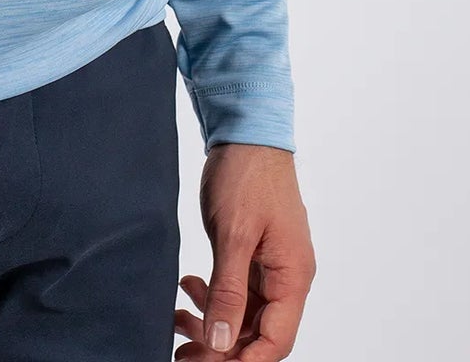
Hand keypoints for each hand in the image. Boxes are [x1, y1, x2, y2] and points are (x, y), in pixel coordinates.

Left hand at [174, 142, 313, 360]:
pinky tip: (187, 287)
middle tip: (181, 353)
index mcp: (293, 277)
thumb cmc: (248, 176)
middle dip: (221, 347)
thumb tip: (223, 342)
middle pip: (257, 333)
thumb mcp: (234, 234)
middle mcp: (286, 278)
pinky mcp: (251, 254)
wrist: (245, 131)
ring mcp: (269, 266)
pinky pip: (234, 291)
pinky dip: (211, 296)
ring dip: (212, 323)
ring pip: (243, 314)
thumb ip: (228, 290)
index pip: (276, 340)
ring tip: (176, 322)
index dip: (244, 360)